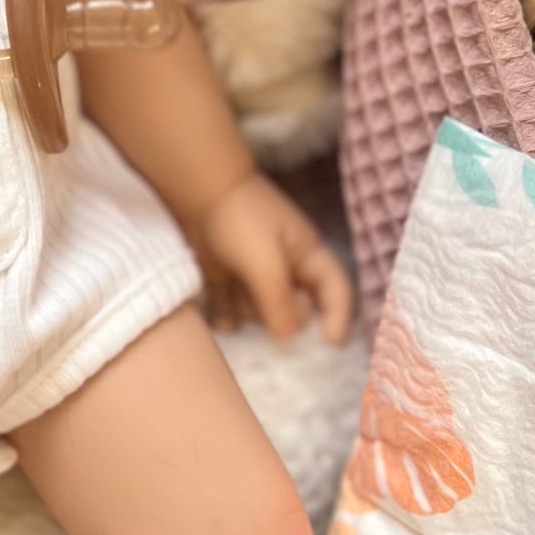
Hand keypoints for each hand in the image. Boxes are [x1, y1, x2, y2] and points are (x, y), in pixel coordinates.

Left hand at [195, 173, 352, 345]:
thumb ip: (278, 299)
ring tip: (233, 289)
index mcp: (306, 256)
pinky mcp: (228, 280)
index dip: (338, 317)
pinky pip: (233, 310)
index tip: (329, 342)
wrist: (196, 191)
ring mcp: (255, 275)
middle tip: (263, 305)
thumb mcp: (264, 260)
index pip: (336, 290)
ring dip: (249, 311)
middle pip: (297, 309)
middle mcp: (285, 268)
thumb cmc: (240, 219)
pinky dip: (226, 316)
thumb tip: (289, 336)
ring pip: (263, 313)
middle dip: (282, 315)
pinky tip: (219, 318)